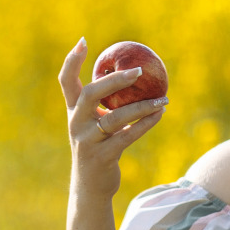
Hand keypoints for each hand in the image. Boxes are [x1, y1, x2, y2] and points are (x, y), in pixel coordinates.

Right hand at [59, 38, 167, 197]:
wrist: (90, 188)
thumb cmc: (98, 149)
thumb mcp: (95, 126)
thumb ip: (105, 105)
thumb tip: (132, 76)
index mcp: (73, 112)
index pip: (66, 82)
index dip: (72, 61)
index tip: (83, 41)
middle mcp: (76, 124)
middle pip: (90, 94)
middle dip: (114, 80)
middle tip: (139, 71)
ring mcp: (87, 141)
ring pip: (115, 117)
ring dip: (141, 106)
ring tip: (162, 99)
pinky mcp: (101, 157)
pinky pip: (127, 136)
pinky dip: (145, 124)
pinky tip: (159, 115)